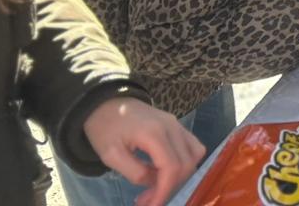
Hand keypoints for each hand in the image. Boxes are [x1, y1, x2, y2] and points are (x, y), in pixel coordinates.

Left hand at [82, 98, 204, 205]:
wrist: (105, 103)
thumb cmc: (105, 129)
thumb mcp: (111, 155)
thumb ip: (134, 172)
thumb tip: (153, 183)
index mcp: (154, 134)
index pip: (171, 167)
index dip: (164, 191)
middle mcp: (172, 127)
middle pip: (185, 164)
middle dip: (169, 187)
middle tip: (146, 200)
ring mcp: (177, 124)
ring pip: (194, 155)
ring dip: (179, 176)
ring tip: (157, 186)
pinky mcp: (176, 125)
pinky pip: (191, 146)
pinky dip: (184, 162)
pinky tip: (164, 171)